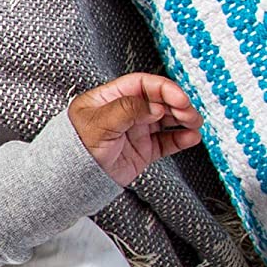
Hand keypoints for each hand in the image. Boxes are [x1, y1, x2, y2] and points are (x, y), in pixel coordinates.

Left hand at [68, 73, 201, 186]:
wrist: (72, 182)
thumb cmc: (76, 149)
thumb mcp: (98, 124)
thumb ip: (127, 110)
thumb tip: (156, 105)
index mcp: (110, 98)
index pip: (141, 85)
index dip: (163, 89)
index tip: (178, 98)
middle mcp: (125, 112)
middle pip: (158, 100)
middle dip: (177, 104)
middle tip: (189, 113)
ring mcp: (135, 131)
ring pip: (166, 120)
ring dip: (183, 120)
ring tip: (194, 124)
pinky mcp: (143, 150)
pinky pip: (166, 142)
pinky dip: (180, 139)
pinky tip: (191, 138)